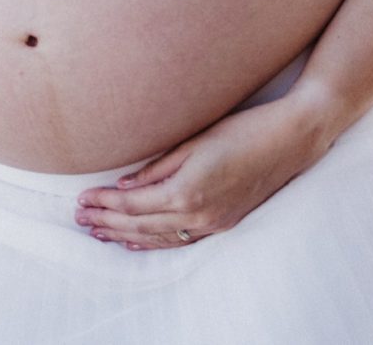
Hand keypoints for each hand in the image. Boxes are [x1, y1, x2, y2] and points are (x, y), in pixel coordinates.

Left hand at [72, 98, 332, 250]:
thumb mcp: (194, 141)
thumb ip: (158, 167)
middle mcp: (198, 215)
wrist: (291, 140)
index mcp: (187, 192)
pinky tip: (135, 241)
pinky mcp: (223, 223)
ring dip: (125, 234)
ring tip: (99, 231)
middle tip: (80, 217)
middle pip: (141, 224)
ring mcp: (212, 223)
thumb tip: (124, 184)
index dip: (105, 203)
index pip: (133, 203)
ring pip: (158, 237)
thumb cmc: (244, 130)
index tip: (82, 199)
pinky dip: (154, 242)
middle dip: (107, 221)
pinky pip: (180, 240)